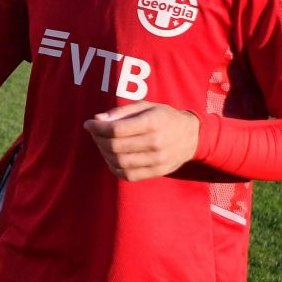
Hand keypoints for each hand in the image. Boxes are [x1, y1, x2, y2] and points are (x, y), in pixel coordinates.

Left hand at [82, 102, 199, 180]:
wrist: (192, 135)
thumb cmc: (164, 117)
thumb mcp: (146, 106)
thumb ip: (121, 112)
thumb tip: (97, 120)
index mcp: (152, 123)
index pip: (116, 129)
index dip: (97, 127)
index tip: (89, 123)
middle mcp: (156, 143)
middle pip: (115, 147)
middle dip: (98, 139)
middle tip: (95, 132)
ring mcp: (157, 160)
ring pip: (119, 162)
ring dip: (104, 153)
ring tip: (102, 144)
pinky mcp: (157, 171)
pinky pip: (129, 175)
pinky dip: (114, 168)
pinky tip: (111, 158)